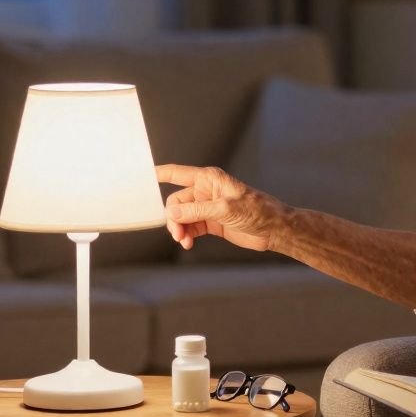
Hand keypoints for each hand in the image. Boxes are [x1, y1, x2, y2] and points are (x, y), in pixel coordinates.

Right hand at [156, 164, 286, 251]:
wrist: (274, 229)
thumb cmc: (258, 211)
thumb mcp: (226, 209)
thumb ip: (198, 211)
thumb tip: (173, 214)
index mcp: (209, 179)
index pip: (177, 173)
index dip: (159, 174)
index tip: (141, 177)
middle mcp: (206, 191)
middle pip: (176, 202)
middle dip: (174, 217)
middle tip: (177, 232)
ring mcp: (207, 207)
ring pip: (182, 217)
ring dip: (179, 229)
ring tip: (184, 240)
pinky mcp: (211, 222)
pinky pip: (190, 227)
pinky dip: (186, 235)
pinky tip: (188, 243)